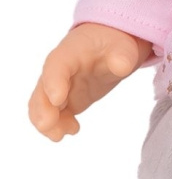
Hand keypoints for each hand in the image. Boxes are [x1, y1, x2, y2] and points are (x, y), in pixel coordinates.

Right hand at [29, 23, 152, 141]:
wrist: (111, 47)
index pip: (56, 65)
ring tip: (60, 135)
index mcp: (69, 52)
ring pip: (42, 105)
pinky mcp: (64, 100)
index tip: (58, 99)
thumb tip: (122, 66)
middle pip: (42, 89)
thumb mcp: (123, 46)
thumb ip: (122, 56)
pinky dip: (58, 125)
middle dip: (42, 108)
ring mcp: (59, 86)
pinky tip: (73, 130)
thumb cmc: (114, 44)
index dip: (54, 82)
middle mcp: (58, 71)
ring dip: (46, 122)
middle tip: (47, 125)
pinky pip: (54, 114)